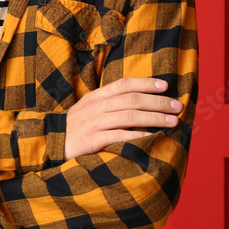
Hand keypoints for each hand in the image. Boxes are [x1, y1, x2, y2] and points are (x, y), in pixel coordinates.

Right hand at [64, 77, 182, 160]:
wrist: (51, 144)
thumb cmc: (76, 128)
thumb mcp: (88, 109)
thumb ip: (109, 104)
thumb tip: (139, 102)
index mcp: (95, 97)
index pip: (123, 84)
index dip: (145, 83)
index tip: (165, 86)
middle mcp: (95, 107)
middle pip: (131, 99)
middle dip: (157, 102)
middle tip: (177, 106)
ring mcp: (93, 123)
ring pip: (129, 116)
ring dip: (154, 118)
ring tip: (173, 121)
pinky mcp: (91, 140)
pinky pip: (119, 136)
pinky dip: (137, 135)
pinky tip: (152, 137)